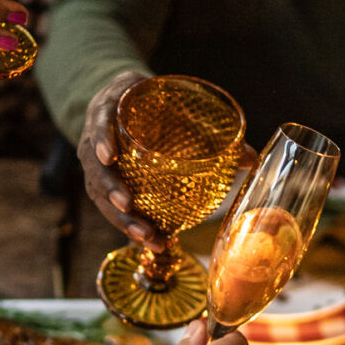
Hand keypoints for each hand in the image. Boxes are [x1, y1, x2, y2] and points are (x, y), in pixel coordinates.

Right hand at [78, 71, 260, 251]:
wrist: (129, 102)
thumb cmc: (155, 102)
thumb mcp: (177, 105)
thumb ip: (208, 128)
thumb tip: (250, 158)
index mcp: (112, 107)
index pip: (99, 120)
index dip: (101, 138)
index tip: (109, 157)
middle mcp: (95, 136)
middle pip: (95, 166)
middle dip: (111, 190)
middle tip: (129, 206)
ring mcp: (95, 161)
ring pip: (99, 193)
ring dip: (120, 218)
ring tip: (147, 237)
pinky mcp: (102, 181)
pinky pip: (109, 205)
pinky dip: (128, 224)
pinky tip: (150, 241)